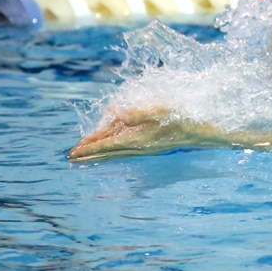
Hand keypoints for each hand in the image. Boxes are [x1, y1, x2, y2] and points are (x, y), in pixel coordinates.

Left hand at [67, 106, 225, 161]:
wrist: (200, 134)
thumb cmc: (180, 120)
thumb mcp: (159, 112)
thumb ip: (136, 113)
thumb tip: (115, 113)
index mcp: (137, 139)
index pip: (108, 144)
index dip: (90, 146)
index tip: (73, 152)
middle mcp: (138, 147)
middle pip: (108, 152)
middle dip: (89, 154)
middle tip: (71, 159)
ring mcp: (144, 148)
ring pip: (116, 152)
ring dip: (99, 153)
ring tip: (85, 156)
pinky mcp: (149, 145)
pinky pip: (125, 149)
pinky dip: (113, 149)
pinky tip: (110, 146)